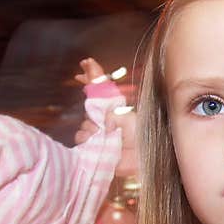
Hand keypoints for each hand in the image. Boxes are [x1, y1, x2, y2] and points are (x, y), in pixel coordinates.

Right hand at [75, 57, 138, 177]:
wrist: (142, 159)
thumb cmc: (142, 137)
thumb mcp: (130, 119)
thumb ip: (113, 114)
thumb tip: (102, 122)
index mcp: (114, 108)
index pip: (100, 88)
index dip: (92, 75)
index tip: (85, 64)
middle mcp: (104, 119)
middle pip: (89, 108)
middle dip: (92, 112)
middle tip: (104, 122)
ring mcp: (98, 133)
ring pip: (84, 125)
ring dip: (91, 128)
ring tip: (104, 134)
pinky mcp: (94, 147)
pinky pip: (82, 140)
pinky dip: (86, 140)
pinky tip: (95, 141)